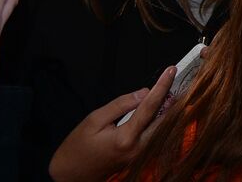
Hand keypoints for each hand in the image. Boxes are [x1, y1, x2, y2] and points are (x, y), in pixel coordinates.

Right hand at [48, 66, 174, 181]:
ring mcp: (140, 155)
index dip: (162, 86)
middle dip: (170, 97)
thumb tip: (144, 93)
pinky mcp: (139, 158)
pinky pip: (154, 135)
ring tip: (166, 89)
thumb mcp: (94, 120)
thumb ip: (121, 105)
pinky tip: (158, 108)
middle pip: (164, 119)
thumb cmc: (77, 149)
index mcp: (126, 138)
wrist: (70, 175)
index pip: (151, 106)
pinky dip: (159, 119)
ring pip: (162, 127)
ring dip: (166, 108)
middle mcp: (138, 149)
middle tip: (171, 78)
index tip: (171, 70)